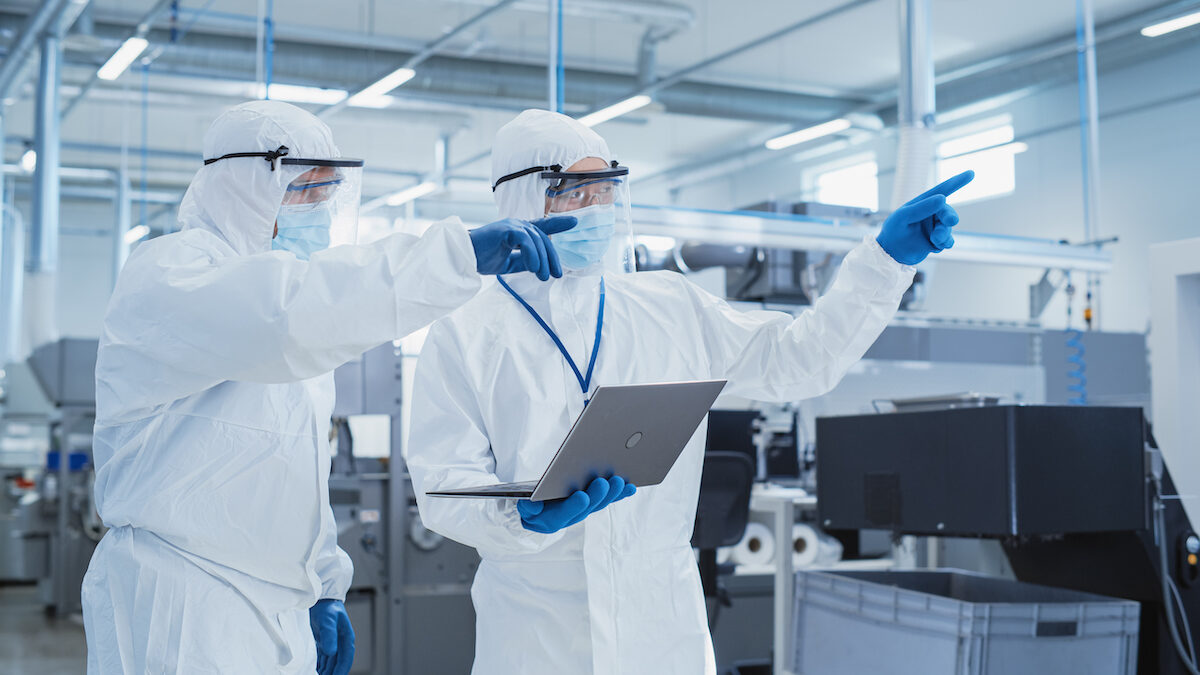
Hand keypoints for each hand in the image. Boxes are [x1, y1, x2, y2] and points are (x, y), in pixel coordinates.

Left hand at [309, 599, 354, 674]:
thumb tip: (331, 652)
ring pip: (330, 662)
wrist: (320, 598)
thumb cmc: (326, 607)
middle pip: (338, 663)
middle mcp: (340, 642)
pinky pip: (323, 658)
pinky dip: (320, 666)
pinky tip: (316, 671)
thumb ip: (329, 635)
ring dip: (326, 671)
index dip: (341, 671)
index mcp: (346, 638)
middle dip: (332, 673)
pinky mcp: (323, 642)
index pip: (345, 659)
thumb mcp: (328, 620)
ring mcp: (332, 643)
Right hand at [469, 216, 577, 279]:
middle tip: (556, 275)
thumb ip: (523, 261)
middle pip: (544, 238)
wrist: (463, 258)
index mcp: (518, 231)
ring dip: (543, 261)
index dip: (559, 223)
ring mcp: (512, 225)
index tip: (575, 222)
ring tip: (543, 277)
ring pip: (537, 241)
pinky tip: (533, 268)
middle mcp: (517, 225)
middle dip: (552, 258)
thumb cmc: (481, 258)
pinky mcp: (507, 229)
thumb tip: (540, 266)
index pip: (542, 226)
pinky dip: (532, 255)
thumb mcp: (508, 263)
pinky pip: (527, 241)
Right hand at [517, 476, 636, 533]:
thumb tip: (530, 508)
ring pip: (601, 503)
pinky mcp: (595, 503)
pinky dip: (620, 494)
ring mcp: (585, 510)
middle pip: (587, 507)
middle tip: (605, 482)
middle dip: (597, 495)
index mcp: (553, 519)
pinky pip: (609, 500)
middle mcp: (572, 516)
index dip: (573, 506)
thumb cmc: (531, 504)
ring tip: (620, 481)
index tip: (581, 497)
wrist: (538, 510)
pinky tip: (631, 487)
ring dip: (612, 493)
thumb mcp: (524, 507)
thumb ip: (526, 508)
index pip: (563, 513)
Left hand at [876, 170, 973, 264]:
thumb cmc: (894, 231)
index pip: (942, 190)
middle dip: (950, 217)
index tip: (971, 173)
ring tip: (934, 240)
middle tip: (950, 221)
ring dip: (943, 234)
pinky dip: (944, 244)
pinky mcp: (937, 242)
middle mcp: (931, 214)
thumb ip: (922, 208)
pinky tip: (936, 247)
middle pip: (948, 212)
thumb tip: (943, 198)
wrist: (890, 253)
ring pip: (948, 229)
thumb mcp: (904, 218)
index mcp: (923, 203)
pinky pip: (948, 242)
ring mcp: (935, 228)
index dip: (957, 182)